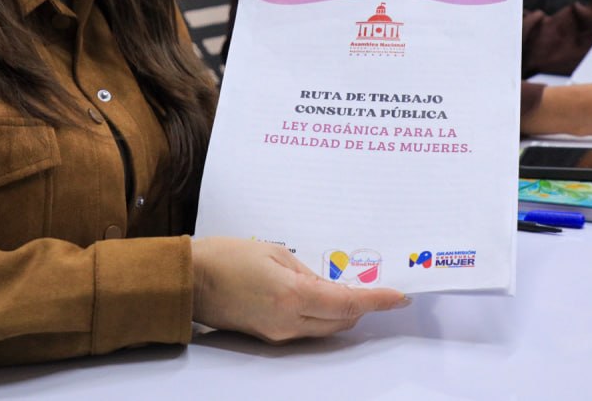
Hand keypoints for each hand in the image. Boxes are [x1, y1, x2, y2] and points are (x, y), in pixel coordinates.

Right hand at [191, 237, 408, 341]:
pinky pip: (307, 330)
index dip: (377, 301)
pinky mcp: (269, 337)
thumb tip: (331, 288)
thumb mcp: (275, 254)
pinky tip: (323, 298)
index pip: (347, 304)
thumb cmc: (228, 257)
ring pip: (326, 328)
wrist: (191, 280)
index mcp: (293, 297)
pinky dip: (322, 316)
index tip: (400, 297)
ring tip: (351, 290)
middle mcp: (289, 322)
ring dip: (343, 312)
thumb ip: (308, 273)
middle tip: (377, 287)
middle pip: (342, 322)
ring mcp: (279, 335)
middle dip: (363, 307)